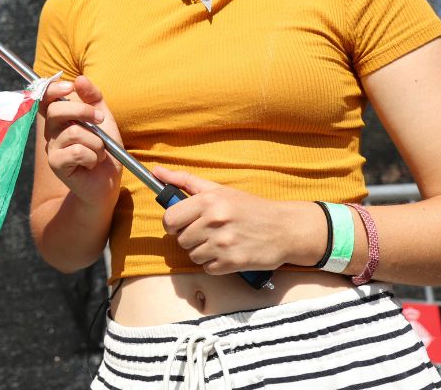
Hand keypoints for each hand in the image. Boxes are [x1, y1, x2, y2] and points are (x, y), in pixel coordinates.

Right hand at [40, 75, 122, 206]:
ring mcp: (52, 148)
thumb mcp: (104, 120)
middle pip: (57, 110)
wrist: (108, 181)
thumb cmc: (105, 150)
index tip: (70, 87)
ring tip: (99, 152)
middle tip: (101, 120)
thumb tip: (80, 78)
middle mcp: (52, 131)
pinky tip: (93, 164)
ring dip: (96, 142)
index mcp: (60, 118)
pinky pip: (77, 152)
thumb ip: (93, 98)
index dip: (53, 88)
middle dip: (84, 111)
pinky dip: (93, 157)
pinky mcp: (56, 164)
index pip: (46, 97)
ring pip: (74, 132)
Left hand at [154, 166, 319, 273]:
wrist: (285, 229)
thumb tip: (156, 171)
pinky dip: (215, 264)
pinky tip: (228, 253)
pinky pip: (207, 268)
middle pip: (180, 239)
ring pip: (192, 255)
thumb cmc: (250, 208)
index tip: (181, 224)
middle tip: (208, 232)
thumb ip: (185, 181)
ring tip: (220, 242)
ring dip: (203, 252)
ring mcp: (223, 244)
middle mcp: (215, 221)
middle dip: (191, 237)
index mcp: (209, 201)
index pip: (169, 219)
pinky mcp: (232, 263)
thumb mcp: (219, 189)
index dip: (172, 224)